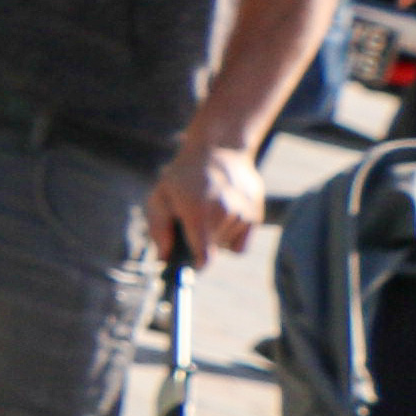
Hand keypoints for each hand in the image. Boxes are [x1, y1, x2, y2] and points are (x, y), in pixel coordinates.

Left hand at [145, 132, 268, 267]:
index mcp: (198, 212)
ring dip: (216, 237)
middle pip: (212, 252)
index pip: (205, 258)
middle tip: (191, 225)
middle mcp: (225, 214)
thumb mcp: (160, 198)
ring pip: (227, 246)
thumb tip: (165, 258)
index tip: (188, 264)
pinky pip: (241, 242)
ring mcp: (243, 213)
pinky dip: (232, 236)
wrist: (219, 150)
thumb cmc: (183, 177)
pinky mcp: (256, 214)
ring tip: (208, 213)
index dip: (195, 266)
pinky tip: (224, 218)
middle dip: (199, 245)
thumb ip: (159, 230)